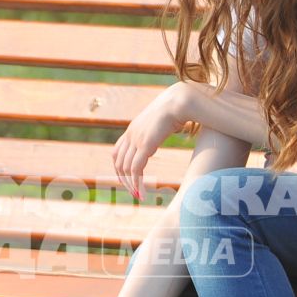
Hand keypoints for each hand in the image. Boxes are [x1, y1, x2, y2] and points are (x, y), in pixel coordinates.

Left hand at [113, 83, 189, 202]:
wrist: (179, 100)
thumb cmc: (176, 109)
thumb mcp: (162, 121)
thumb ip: (156, 131)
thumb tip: (160, 139)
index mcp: (133, 129)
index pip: (117, 152)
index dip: (119, 168)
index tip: (126, 180)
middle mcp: (131, 134)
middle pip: (119, 162)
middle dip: (124, 180)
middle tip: (133, 192)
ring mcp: (136, 139)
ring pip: (126, 168)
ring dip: (131, 185)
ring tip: (139, 195)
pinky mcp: (145, 144)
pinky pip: (136, 169)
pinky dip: (137, 183)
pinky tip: (142, 192)